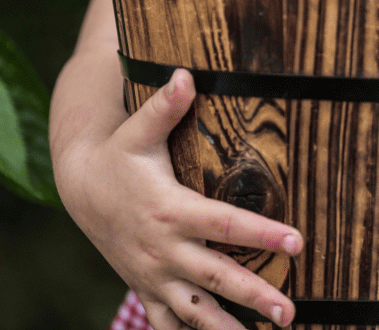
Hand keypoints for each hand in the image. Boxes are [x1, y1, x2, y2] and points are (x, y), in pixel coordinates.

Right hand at [57, 69, 300, 329]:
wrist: (80, 190)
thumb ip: (165, 107)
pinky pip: (168, 322)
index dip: (262, 232)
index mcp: (171, 210)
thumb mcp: (138, 131)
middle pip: (216, 275)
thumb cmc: (119, 156)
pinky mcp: (146, 288)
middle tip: (289, 311)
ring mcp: (154, 274)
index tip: (298, 242)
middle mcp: (164, 249)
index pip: (226, 223)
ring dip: (227, 328)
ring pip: (194, 309)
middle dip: (254, 294)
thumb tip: (185, 74)